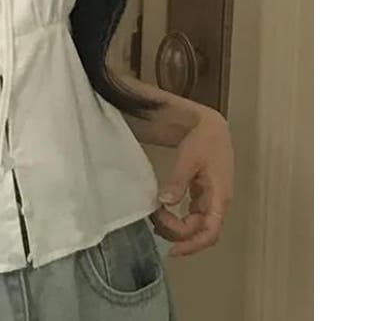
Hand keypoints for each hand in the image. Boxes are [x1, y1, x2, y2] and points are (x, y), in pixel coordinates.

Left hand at [149, 108, 234, 257]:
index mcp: (219, 197)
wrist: (211, 126)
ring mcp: (211, 199)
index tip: (172, 248)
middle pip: (202, 232)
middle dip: (179, 235)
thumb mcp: (189, 158)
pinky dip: (179, 218)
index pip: (209, 232)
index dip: (192, 244)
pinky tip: (164, 215)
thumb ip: (178, 180)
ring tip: (156, 222)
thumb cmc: (204, 140)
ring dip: (178, 229)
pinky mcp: (204, 194)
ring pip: (197, 225)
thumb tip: (166, 201)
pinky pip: (193, 214)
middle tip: (155, 225)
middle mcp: (218, 203)